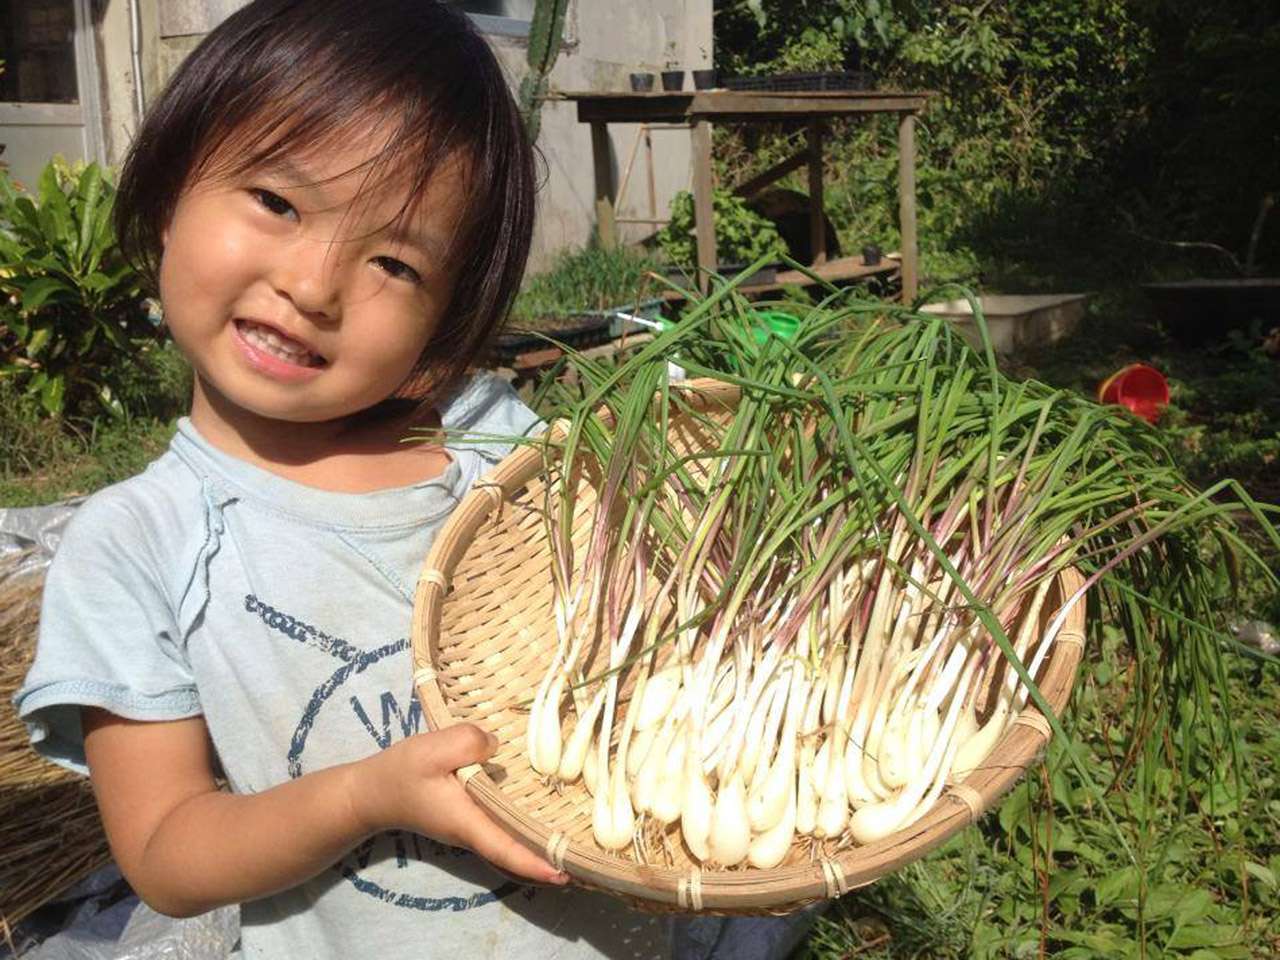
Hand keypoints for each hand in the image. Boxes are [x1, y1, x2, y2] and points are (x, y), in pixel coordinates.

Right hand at [349, 724, 568, 885]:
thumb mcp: (433, 748)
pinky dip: (524, 831)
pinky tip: (542, 816)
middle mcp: (473, 832)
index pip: (507, 849)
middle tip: (587, 859)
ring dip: (539, 845)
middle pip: (516, 852)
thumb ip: (469, 742)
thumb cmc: (401, 772)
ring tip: (575, 841)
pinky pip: (502, 830)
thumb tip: (498, 747)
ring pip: (510, 843)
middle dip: (549, 858)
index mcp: (468, 821)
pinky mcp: (467, 818)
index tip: (566, 872)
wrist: (370, 792)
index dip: (536, 862)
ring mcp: (470, 828)